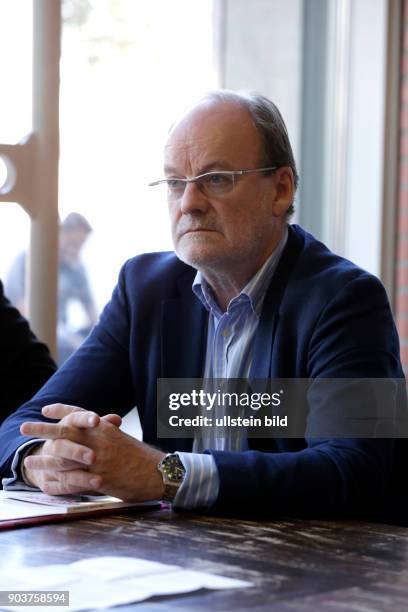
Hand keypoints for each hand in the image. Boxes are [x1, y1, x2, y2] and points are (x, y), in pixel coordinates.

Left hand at [21, 404, 164, 500]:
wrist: (158, 472)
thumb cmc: (141, 455)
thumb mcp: (122, 438)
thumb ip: (107, 431)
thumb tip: (100, 423)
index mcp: (104, 428)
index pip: (79, 413)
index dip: (61, 410)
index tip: (45, 409)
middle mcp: (98, 441)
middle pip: (64, 432)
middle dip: (42, 429)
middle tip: (24, 428)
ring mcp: (97, 460)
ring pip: (63, 459)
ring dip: (43, 461)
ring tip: (28, 463)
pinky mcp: (99, 479)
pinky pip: (72, 482)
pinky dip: (57, 485)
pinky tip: (46, 486)